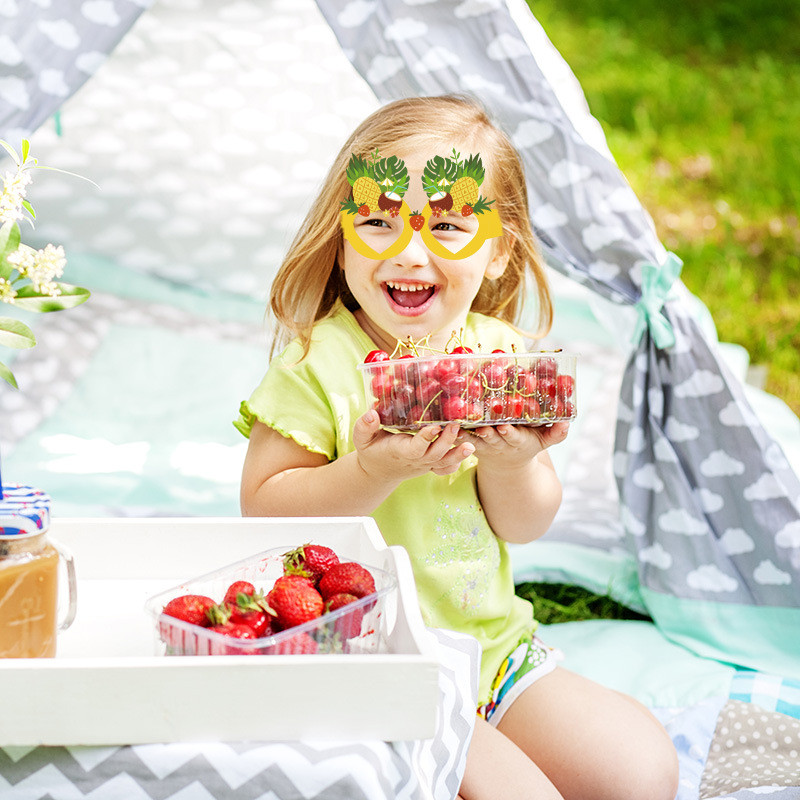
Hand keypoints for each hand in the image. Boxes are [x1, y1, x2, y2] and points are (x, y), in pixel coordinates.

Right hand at [353, 410, 475, 484]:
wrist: (378, 470)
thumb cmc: (370, 450)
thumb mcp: (361, 438)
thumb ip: (364, 426)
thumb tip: (371, 413)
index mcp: (399, 451)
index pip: (414, 448)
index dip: (425, 439)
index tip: (434, 426)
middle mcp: (415, 460)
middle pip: (434, 455)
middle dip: (447, 442)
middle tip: (456, 425)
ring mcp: (425, 464)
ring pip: (443, 462)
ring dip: (458, 454)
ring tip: (471, 443)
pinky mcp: (431, 465)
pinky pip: (446, 468)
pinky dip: (457, 462)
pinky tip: (467, 451)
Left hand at [456, 420, 569, 471]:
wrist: (507, 463)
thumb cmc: (528, 444)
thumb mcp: (544, 441)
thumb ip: (556, 433)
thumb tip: (568, 423)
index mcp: (516, 441)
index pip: (513, 437)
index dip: (509, 433)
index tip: (505, 427)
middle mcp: (497, 443)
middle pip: (490, 438)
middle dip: (485, 432)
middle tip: (480, 425)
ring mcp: (482, 444)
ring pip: (471, 438)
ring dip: (463, 433)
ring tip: (454, 423)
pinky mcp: (468, 443)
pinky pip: (457, 438)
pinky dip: (449, 433)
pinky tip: (439, 423)